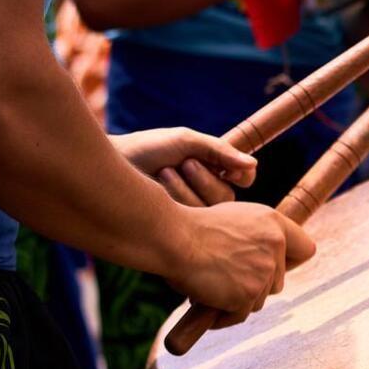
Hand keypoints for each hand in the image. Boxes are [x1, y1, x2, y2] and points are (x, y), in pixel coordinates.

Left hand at [113, 127, 256, 205]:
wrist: (115, 162)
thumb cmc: (149, 148)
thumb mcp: (186, 142)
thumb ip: (220, 151)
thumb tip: (253, 164)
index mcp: (215, 170)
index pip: (245, 178)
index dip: (241, 174)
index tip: (228, 169)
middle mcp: (208, 192)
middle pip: (228, 197)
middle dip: (206, 179)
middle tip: (186, 163)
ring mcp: (194, 211)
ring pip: (210, 209)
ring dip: (189, 187)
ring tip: (166, 172)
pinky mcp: (178, 226)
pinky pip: (193, 219)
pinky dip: (178, 197)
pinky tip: (161, 185)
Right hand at [169, 202, 315, 327]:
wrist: (172, 238)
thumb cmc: (193, 228)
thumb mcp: (235, 221)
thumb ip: (258, 238)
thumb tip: (271, 263)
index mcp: (273, 223)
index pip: (306, 249)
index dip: (291, 262)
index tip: (275, 267)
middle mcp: (275, 246)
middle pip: (278, 283)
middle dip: (255, 286)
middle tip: (226, 277)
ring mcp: (263, 271)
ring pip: (258, 301)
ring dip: (236, 300)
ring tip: (211, 284)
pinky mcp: (248, 294)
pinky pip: (239, 315)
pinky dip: (223, 315)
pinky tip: (207, 301)